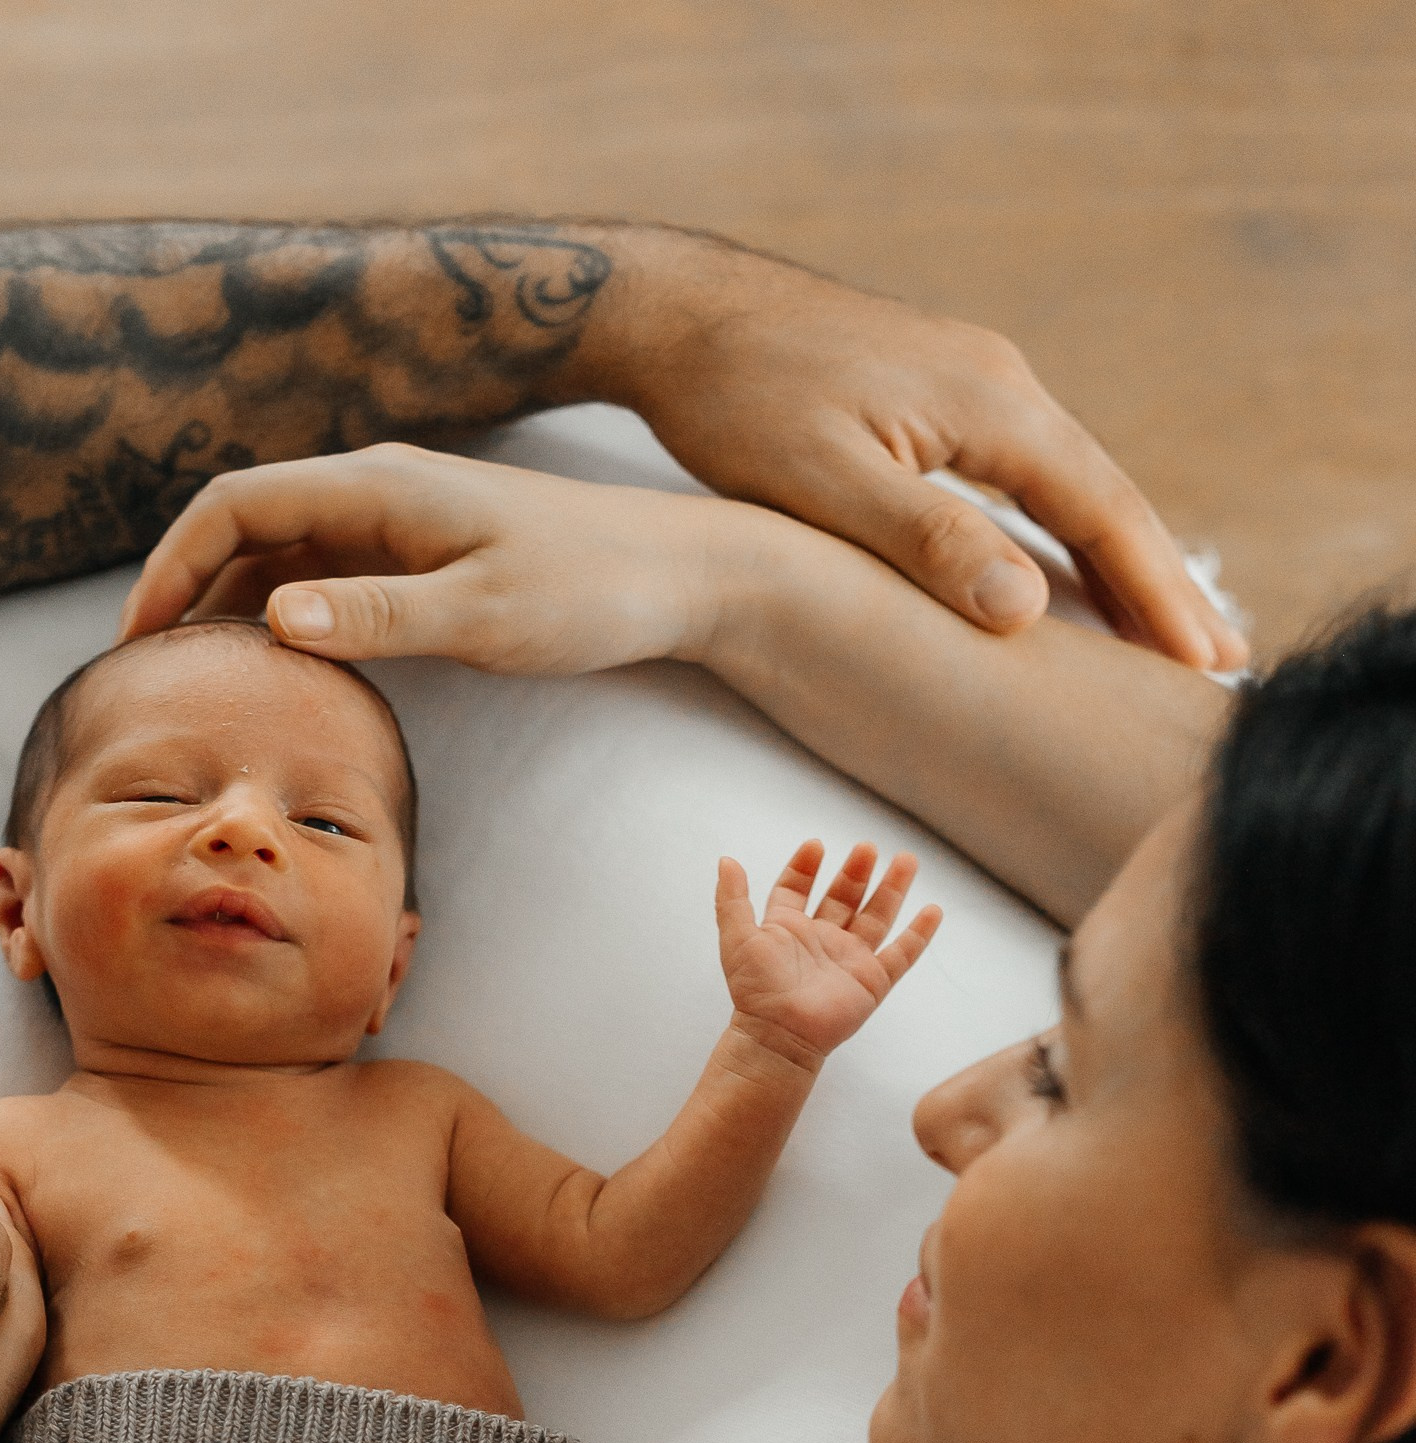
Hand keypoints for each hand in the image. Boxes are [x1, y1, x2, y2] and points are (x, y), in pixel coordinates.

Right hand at [123, 443, 740, 674]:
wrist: (677, 575)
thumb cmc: (588, 591)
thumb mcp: (482, 615)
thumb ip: (378, 616)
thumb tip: (273, 617)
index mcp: (377, 486)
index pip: (235, 505)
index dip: (173, 565)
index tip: (138, 639)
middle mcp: (374, 492)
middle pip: (243, 528)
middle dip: (185, 591)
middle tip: (147, 675)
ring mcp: (393, 524)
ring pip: (279, 559)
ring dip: (230, 611)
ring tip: (195, 685)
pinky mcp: (416, 558)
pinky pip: (322, 583)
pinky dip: (283, 623)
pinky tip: (273, 679)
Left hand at [599, 241, 1240, 666]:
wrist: (684, 314)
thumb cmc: (738, 401)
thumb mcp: (825, 483)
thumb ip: (926, 541)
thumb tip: (1026, 608)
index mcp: (989, 403)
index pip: (1101, 511)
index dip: (1157, 593)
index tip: (1206, 661)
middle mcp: (1000, 382)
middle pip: (1105, 495)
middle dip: (1163, 582)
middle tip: (1224, 663)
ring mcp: (974, 382)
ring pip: (1071, 484)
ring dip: (1121, 559)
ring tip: (1166, 632)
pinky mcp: (941, 394)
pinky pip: (1029, 474)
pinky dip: (1067, 530)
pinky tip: (1071, 572)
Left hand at [716, 841, 939, 1072]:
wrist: (779, 1035)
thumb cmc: (755, 991)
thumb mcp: (737, 936)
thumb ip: (731, 898)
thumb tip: (726, 860)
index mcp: (787, 930)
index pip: (796, 889)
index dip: (804, 867)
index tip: (816, 846)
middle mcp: (820, 941)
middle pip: (843, 898)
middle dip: (855, 872)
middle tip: (867, 848)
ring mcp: (849, 960)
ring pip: (876, 917)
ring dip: (891, 890)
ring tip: (906, 860)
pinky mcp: (872, 982)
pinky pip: (901, 955)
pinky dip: (918, 934)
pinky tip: (933, 910)